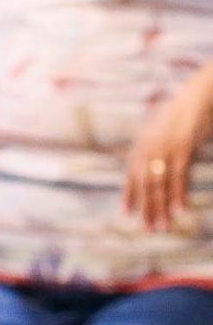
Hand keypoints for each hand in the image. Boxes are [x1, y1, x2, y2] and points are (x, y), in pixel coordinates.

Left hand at [125, 74, 212, 232]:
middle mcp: (148, 148)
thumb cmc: (182, 112)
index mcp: (142, 144)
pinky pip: (179, 176)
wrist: (197, 95)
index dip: (129, 194)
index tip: (126, 213)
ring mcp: (164, 148)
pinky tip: (178, 210)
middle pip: (144, 184)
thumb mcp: (163, 130)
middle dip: (146, 208)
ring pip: (159, 183)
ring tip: (162, 227)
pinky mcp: (182, 148)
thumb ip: (155, 147)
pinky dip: (178, 194)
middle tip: (147, 229)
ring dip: (160, 207)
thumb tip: (154, 166)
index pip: (132, 174)